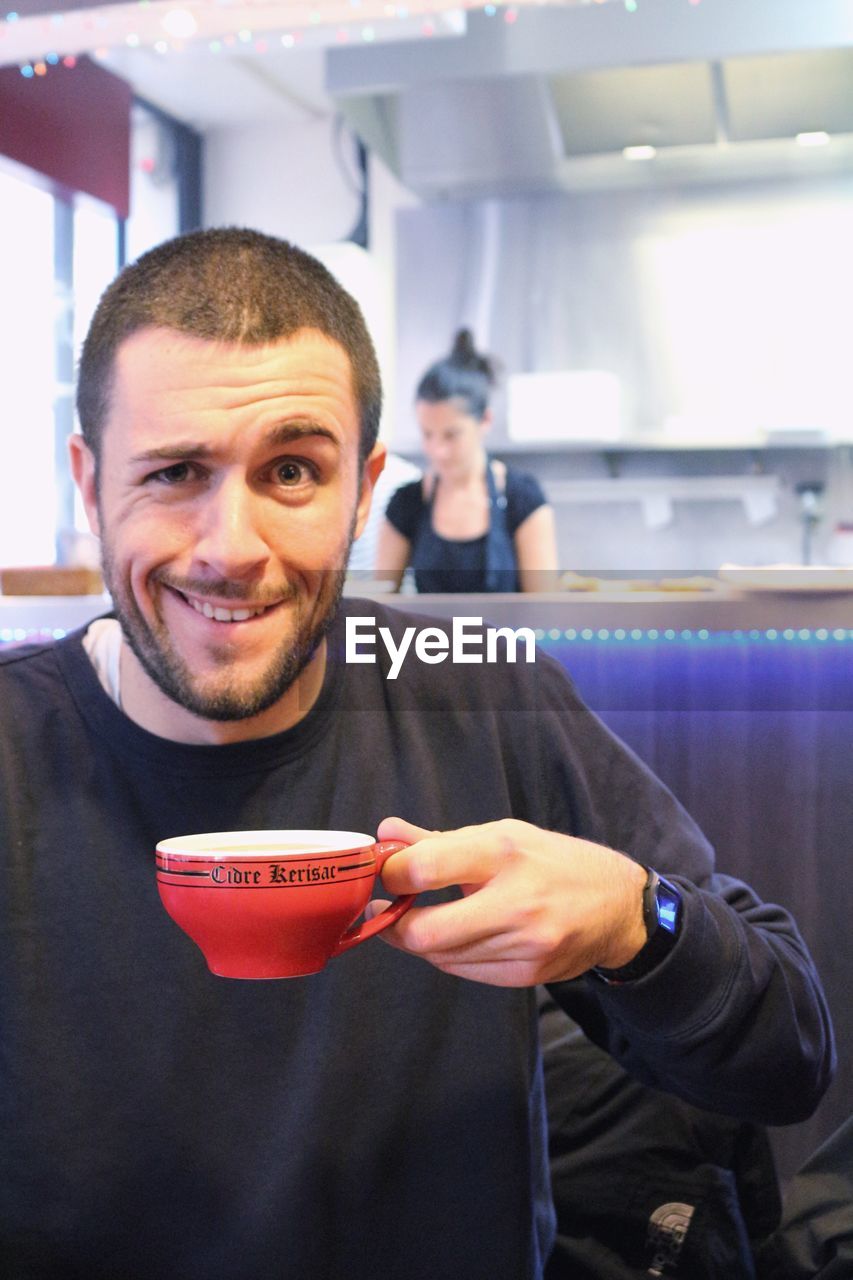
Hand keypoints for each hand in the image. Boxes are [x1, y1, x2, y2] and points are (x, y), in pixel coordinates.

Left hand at [370, 816, 647, 986]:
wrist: (618, 907)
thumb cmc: (553, 862)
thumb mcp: (502, 835)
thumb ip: (438, 840)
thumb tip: (385, 833)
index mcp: (506, 852)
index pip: (427, 868)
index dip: (393, 874)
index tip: (386, 873)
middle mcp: (517, 900)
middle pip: (425, 931)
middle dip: (394, 924)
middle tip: (385, 909)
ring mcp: (524, 943)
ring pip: (441, 955)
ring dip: (419, 939)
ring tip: (420, 917)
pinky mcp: (527, 974)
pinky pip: (464, 970)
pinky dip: (448, 954)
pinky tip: (455, 935)